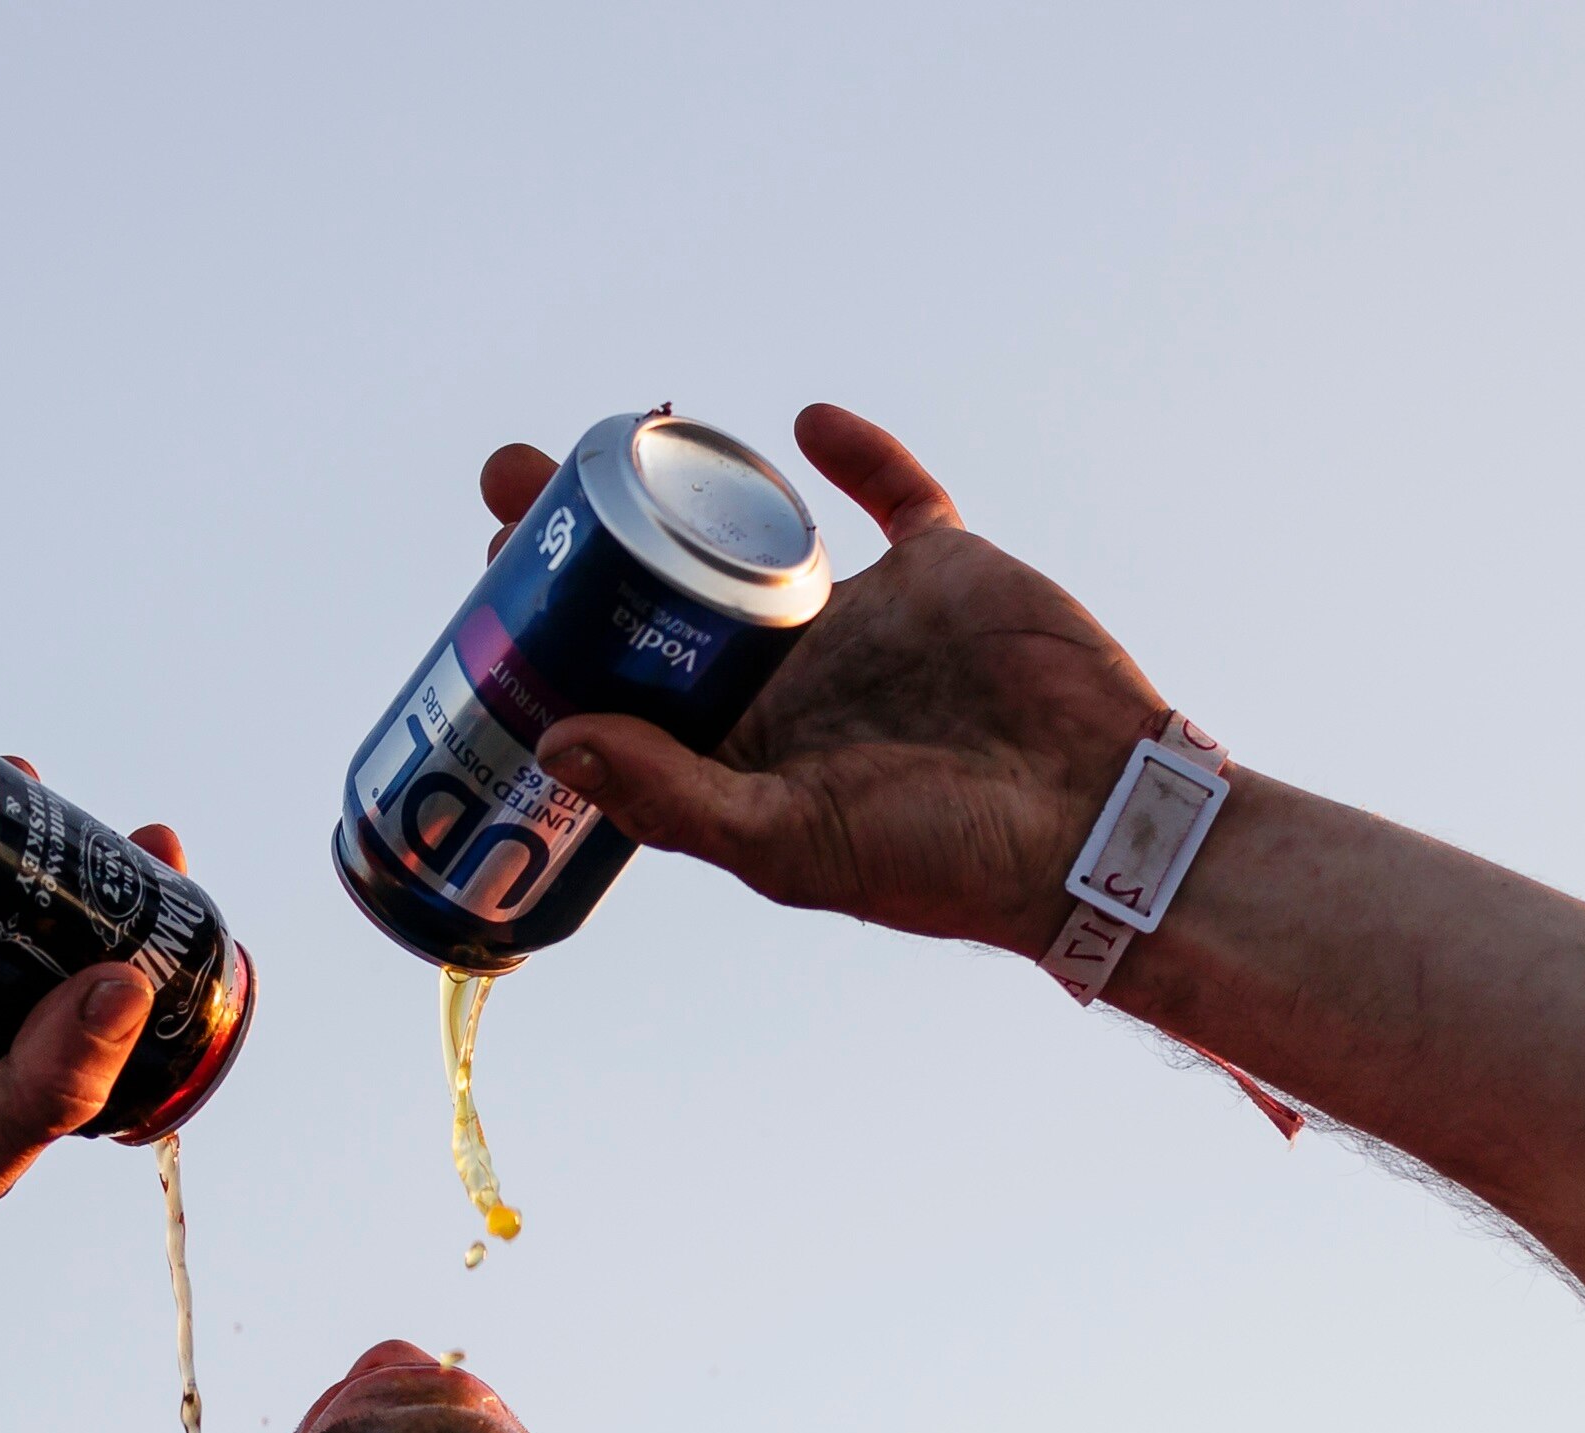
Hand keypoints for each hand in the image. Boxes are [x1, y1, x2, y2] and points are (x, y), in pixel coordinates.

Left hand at [482, 407, 1170, 962]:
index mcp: (744, 746)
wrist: (1093, 825)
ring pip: (759, 535)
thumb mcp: (788, 842)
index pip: (624, 680)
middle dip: (591, 539)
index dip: (554, 632)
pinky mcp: (944, 571)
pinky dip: (858, 454)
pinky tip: (806, 420)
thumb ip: (673, 795)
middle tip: (515, 479)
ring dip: (693, 488)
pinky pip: (897, 496)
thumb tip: (554, 738)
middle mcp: (793, 678)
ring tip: (617, 436)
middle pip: (665, 593)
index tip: (492, 576)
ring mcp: (868, 620)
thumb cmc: (941, 860)